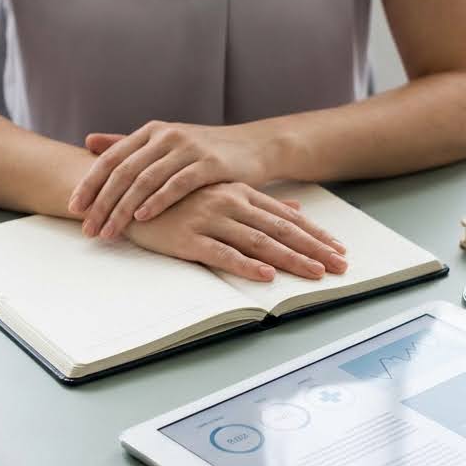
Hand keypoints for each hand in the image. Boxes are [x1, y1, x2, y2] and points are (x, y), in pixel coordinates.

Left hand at [68, 121, 269, 238]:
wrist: (253, 146)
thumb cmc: (204, 151)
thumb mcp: (165, 143)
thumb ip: (127, 144)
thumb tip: (89, 141)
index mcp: (150, 132)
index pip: (111, 158)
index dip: (89, 183)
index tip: (73, 208)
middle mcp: (165, 136)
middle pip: (123, 172)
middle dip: (102, 203)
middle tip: (87, 228)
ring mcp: (187, 148)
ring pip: (145, 180)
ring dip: (123, 208)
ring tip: (109, 231)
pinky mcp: (209, 163)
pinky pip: (176, 184)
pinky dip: (157, 201)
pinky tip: (142, 218)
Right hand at [122, 182, 346, 281]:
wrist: (124, 191)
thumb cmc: (176, 196)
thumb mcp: (221, 192)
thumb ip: (258, 201)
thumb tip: (294, 207)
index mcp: (239, 192)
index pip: (286, 216)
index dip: (314, 234)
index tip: (338, 249)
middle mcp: (229, 202)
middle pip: (281, 229)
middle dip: (314, 249)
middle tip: (341, 266)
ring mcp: (209, 219)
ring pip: (259, 241)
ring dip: (290, 259)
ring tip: (315, 274)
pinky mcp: (187, 238)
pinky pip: (221, 253)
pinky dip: (245, 264)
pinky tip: (266, 274)